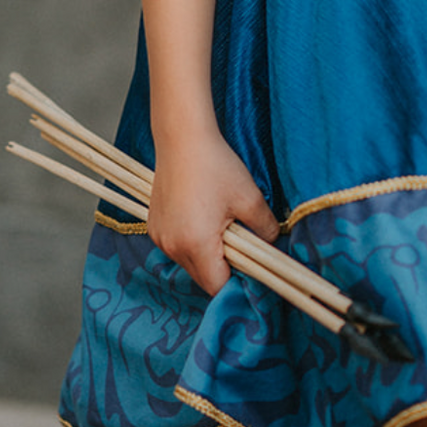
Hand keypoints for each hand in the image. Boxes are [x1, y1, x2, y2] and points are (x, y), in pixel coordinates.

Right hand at [147, 125, 278, 295]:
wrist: (182, 139)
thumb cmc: (216, 166)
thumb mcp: (250, 199)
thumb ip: (266, 230)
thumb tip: (272, 245)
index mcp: (196, 244)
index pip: (217, 286)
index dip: (237, 281)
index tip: (251, 266)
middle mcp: (173, 247)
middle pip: (203, 278)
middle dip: (223, 268)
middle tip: (240, 243)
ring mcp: (160, 238)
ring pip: (189, 264)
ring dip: (206, 256)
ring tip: (221, 226)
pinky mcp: (154, 227)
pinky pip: (176, 248)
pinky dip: (191, 243)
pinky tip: (202, 218)